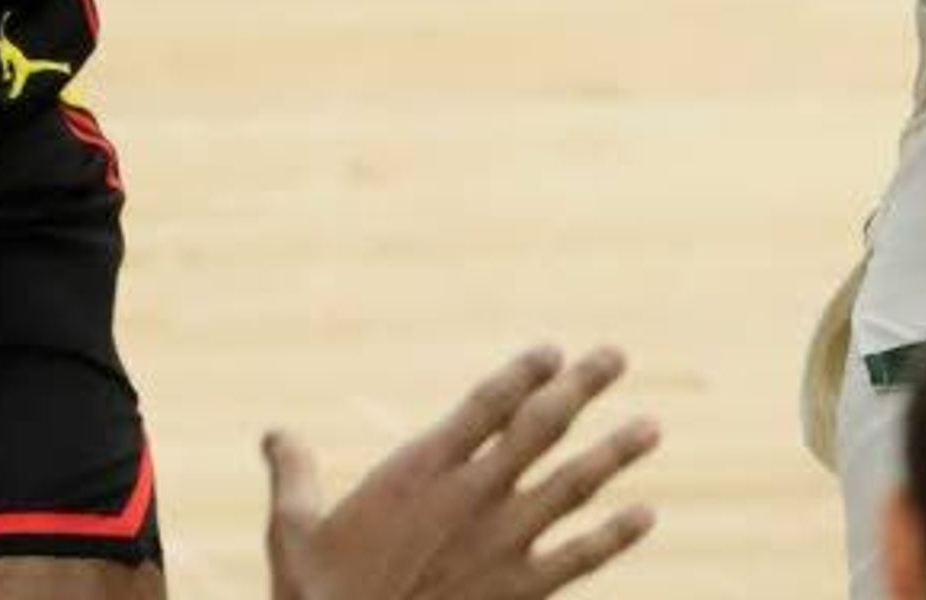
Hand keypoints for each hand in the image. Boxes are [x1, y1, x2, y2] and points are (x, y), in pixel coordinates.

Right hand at [264, 345, 659, 599]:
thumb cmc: (317, 597)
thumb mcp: (292, 531)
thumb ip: (292, 474)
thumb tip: (275, 433)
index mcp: (420, 470)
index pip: (486, 404)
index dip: (523, 373)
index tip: (552, 351)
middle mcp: (471, 497)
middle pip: (539, 428)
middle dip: (580, 388)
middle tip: (615, 356)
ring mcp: (502, 545)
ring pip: (572, 485)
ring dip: (614, 452)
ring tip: (651, 426)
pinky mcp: (520, 591)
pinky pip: (581, 557)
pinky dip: (616, 535)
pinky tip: (645, 516)